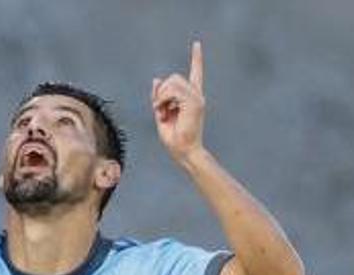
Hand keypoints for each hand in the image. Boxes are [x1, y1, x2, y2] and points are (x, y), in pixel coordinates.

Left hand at [152, 42, 205, 160]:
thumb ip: (159, 96)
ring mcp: (197, 98)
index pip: (196, 73)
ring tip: (161, 112)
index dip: (197, 58)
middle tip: (158, 108)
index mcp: (191, 97)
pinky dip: (163, 100)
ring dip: (161, 96)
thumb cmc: (174, 138)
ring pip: (172, 81)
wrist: (183, 151)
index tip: (197, 44)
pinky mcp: (194, 103)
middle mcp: (196, 95)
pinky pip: (173, 91)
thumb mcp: (161, 112)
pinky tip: (164, 113)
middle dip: (161, 91)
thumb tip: (156, 79)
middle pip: (173, 77)